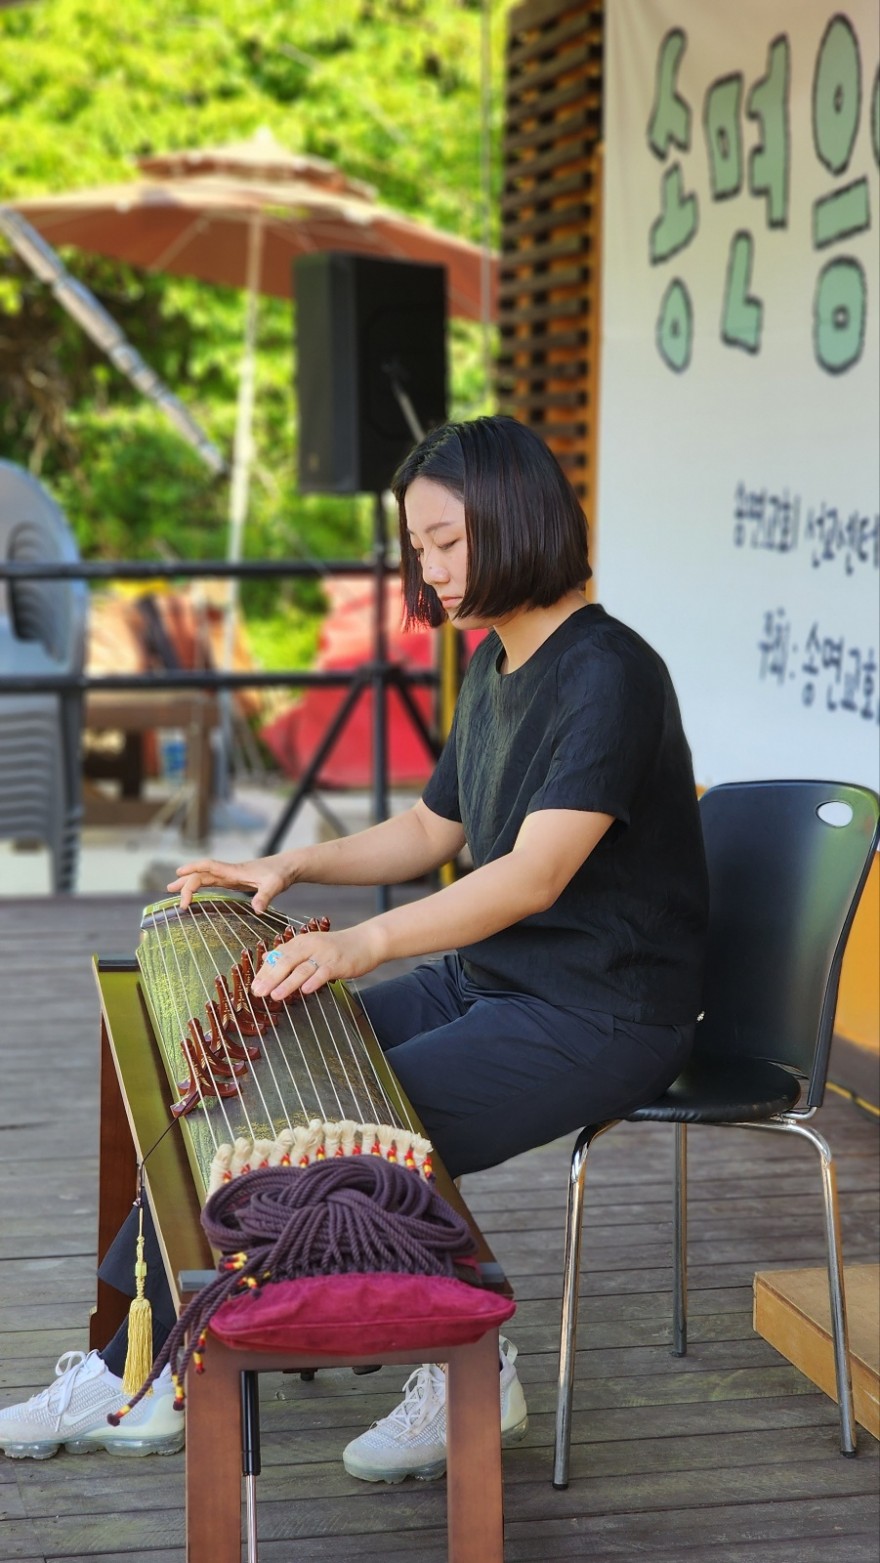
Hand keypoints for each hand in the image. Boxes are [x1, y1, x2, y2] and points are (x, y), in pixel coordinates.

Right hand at [168, 853, 294, 912]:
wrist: (288, 867)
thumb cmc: (281, 874)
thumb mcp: (275, 885)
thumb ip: (265, 896)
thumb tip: (257, 910)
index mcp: (234, 871)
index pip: (208, 868)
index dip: (193, 870)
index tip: (179, 877)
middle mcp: (230, 872)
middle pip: (202, 873)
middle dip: (185, 880)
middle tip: (170, 890)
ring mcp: (232, 876)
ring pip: (205, 877)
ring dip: (190, 882)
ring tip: (173, 889)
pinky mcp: (235, 881)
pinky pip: (213, 882)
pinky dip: (201, 885)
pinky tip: (196, 891)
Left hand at [250, 923, 385, 999]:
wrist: (365, 942)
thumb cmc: (336, 948)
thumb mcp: (310, 946)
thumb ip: (289, 952)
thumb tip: (266, 957)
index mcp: (301, 942)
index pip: (278, 956)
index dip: (265, 971)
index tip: (253, 985)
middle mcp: (310, 945)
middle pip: (287, 962)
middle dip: (271, 978)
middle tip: (258, 991)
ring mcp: (324, 954)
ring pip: (302, 969)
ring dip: (288, 983)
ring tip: (275, 995)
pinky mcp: (338, 963)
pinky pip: (324, 973)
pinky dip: (314, 981)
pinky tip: (305, 991)